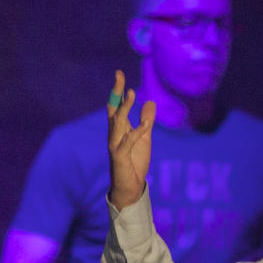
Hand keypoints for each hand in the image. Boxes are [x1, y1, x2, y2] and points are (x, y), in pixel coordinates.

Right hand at [107, 70, 155, 208]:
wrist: (129, 188)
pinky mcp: (119, 157)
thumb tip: (149, 102)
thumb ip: (146, 122)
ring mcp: (115, 145)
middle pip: (113, 109)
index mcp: (119, 130)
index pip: (116, 106)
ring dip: (124, 108)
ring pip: (118, 123)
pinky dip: (137, 132)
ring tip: (132, 93)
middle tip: (119, 75)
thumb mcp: (144, 139)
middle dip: (116, 93)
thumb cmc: (134, 163)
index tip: (119, 74)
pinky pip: (128, 142)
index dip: (118, 91)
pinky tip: (146, 124)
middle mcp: (114, 135)